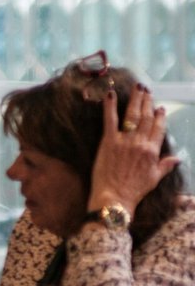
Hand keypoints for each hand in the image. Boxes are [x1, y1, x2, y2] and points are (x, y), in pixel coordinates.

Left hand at [90, 86, 179, 214]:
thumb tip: (177, 158)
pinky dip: (109, 106)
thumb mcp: (154, 178)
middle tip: (147, 90)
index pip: (158, 129)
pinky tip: (110, 95)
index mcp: (152, 151)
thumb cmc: (134, 190)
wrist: (114, 198)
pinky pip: (110, 120)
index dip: (159, 117)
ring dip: (136, 100)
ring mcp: (124, 141)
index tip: (160, 108)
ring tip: (137, 88)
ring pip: (132, 116)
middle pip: (147, 118)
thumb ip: (165, 165)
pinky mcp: (108, 142)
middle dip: (148, 102)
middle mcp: (140, 143)